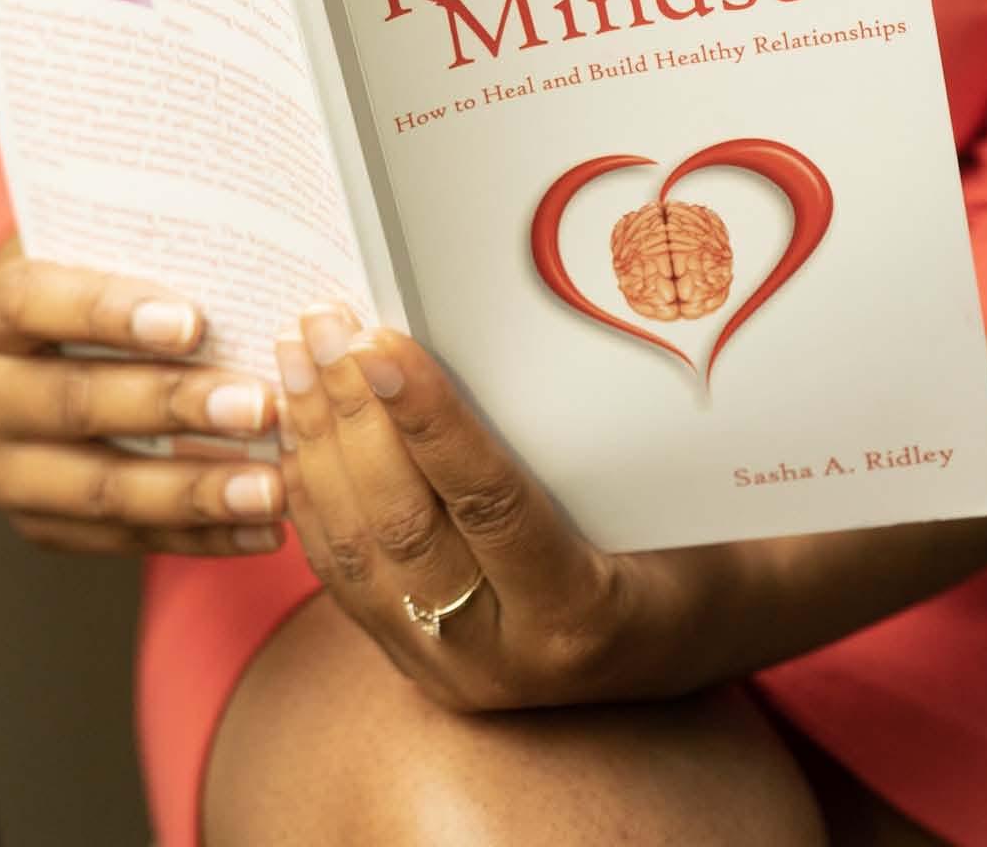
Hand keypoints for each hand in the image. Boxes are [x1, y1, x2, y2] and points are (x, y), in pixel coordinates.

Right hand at [0, 241, 287, 556]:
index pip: (37, 303)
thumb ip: (156, 248)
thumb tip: (258, 247)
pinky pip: (122, 539)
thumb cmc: (103, 281)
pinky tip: (258, 530)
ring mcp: (4, 468)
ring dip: (193, 490)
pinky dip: (196, 535)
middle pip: (76, 403)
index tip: (191, 322)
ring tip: (270, 488)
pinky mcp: (39, 523)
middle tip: (258, 407)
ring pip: (99, 487)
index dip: (110, 312)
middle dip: (174, 407)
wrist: (51, 346)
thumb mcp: (110, 249)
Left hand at [275, 306, 729, 711]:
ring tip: (298, 354)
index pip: (488, 502)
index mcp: (580, 614)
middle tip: (328, 324)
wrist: (691, 637)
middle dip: (352, 413)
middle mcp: (507, 659)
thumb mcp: (656, 488)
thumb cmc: (689, 537)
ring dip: (317, 442)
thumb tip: (482, 317)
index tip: (382, 340)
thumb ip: (581, 429)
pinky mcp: (414, 664)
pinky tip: (295, 426)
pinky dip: (312, 493)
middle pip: (405, 525)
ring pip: (358, 551)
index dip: (428, 418)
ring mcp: (453, 670)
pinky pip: (342, 574)